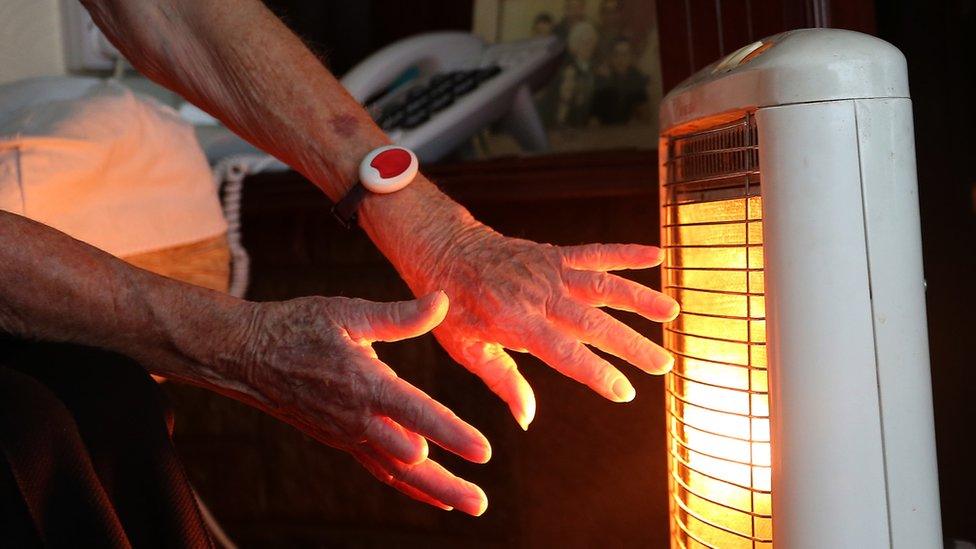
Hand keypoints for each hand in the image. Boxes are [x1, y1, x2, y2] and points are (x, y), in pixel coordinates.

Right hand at [233, 291, 490, 514]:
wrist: (249, 356)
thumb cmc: (300, 327)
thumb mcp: (348, 312)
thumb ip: (399, 316)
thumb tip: (442, 300)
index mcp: (365, 383)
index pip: (417, 412)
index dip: (451, 433)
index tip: (483, 451)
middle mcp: (358, 418)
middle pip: (410, 460)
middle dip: (448, 481)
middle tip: (481, 504)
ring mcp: (349, 435)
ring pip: (397, 473)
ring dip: (434, 490)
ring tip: (469, 505)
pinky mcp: (342, 441)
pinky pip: (379, 470)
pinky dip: (408, 487)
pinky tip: (435, 496)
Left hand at [402, 225, 678, 429]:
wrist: (443, 250)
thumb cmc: (452, 307)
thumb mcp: (465, 349)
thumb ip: (502, 380)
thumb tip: (527, 419)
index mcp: (515, 321)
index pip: (563, 352)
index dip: (596, 373)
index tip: (624, 392)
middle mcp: (537, 294)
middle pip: (593, 322)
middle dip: (631, 344)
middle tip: (664, 365)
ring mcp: (548, 271)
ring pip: (601, 284)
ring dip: (639, 298)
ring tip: (672, 313)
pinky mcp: (554, 254)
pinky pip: (594, 252)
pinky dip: (625, 252)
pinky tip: (656, 256)